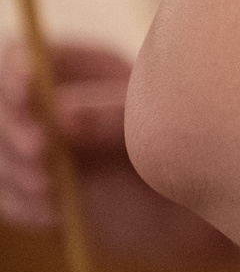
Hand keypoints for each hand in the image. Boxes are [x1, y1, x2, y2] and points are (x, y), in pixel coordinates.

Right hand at [2, 38, 239, 265]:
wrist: (189, 200)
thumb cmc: (179, 141)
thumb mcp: (155, 122)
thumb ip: (109, 118)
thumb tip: (61, 118)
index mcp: (73, 70)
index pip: (19, 57)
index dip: (15, 71)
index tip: (29, 92)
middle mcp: (43, 107)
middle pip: (0, 108)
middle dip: (12, 127)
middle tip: (42, 148)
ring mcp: (31, 150)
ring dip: (16, 171)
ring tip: (56, 187)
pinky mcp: (30, 193)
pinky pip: (6, 199)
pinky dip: (24, 207)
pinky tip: (59, 214)